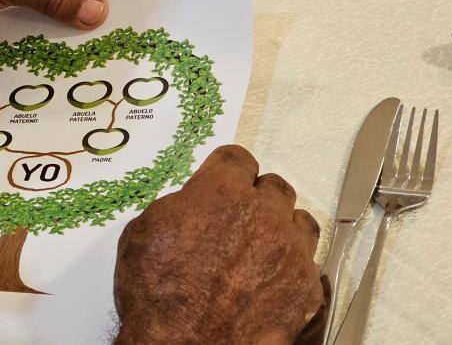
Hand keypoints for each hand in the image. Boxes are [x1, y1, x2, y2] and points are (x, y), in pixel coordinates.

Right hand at [113, 145, 324, 344]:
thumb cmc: (157, 293)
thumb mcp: (144, 232)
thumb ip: (177, 208)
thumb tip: (191, 206)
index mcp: (221, 193)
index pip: (238, 159)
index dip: (227, 169)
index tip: (223, 178)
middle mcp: (263, 215)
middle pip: (275, 187)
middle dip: (257, 196)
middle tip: (238, 216)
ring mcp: (290, 253)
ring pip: (300, 221)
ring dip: (282, 227)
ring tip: (261, 245)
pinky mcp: (305, 289)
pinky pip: (307, 265)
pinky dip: (290, 268)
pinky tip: (269, 281)